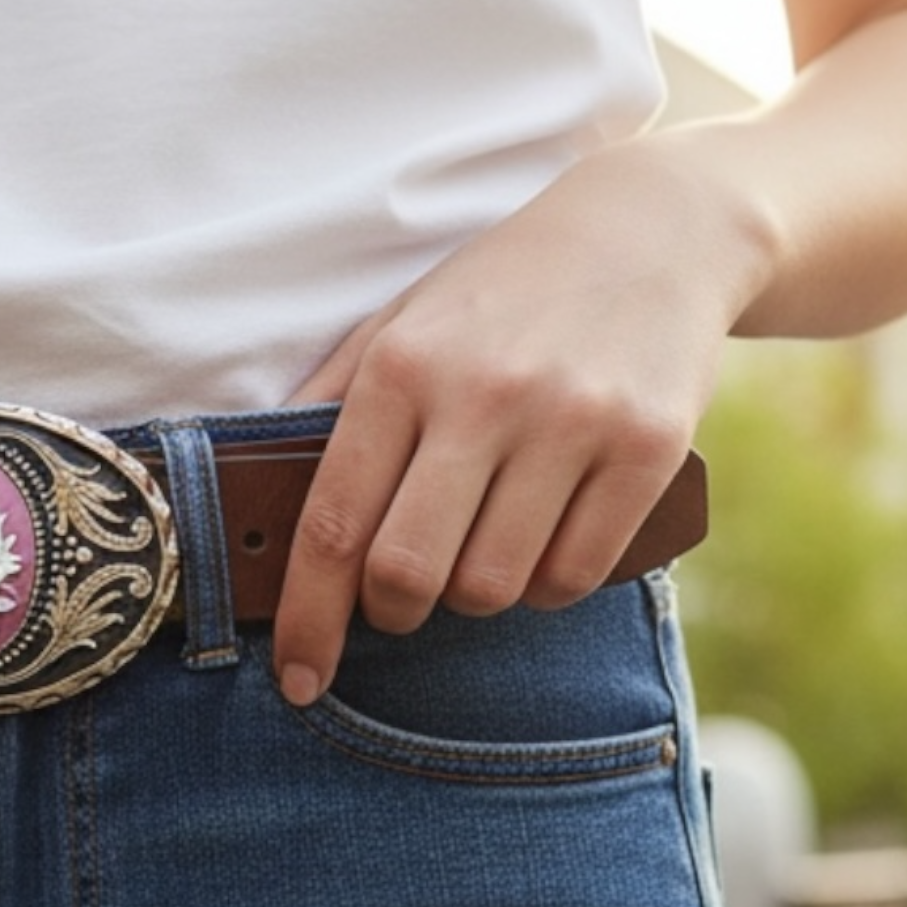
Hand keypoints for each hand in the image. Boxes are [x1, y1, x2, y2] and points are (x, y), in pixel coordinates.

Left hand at [272, 136, 767, 704]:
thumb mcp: (399, 324)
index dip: (308, 619)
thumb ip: (327, 408)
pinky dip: (548, 582)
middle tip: (402, 597)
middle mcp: (484, 393)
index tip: (299, 679)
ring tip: (483, 540)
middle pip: (409, 573)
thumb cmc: (499, 296)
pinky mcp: (648, 447)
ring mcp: (572, 420)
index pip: (333, 525)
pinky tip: (545, 535)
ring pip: (492, 586)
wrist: (652, 228)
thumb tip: (254, 501)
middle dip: (394, 610)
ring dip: (474, 592)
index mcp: (402, 368)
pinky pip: (574, 575)